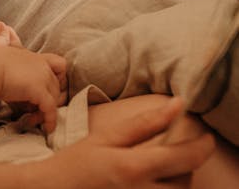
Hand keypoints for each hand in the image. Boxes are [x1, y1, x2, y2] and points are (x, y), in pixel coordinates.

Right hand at [0, 21, 66, 132]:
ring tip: (35, 120)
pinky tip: (47, 128)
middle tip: (36, 110)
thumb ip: (3, 37)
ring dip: (47, 112)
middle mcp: (43, 66)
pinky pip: (51, 109)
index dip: (58, 77)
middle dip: (49, 99)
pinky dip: (50, 120)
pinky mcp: (40, 92)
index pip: (59, 64)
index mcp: (35, 57)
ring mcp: (43, 78)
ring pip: (54, 98)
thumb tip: (0, 24)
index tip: (48, 90)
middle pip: (57, 86)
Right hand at [28, 97, 214, 188]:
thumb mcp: (107, 137)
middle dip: (185, 166)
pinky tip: (149, 183)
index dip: (201, 147)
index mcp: (133, 168)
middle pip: (184, 182)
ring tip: (158, 169)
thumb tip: (177, 104)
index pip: (183, 158)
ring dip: (177, 181)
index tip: (207, 138)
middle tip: (173, 153)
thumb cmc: (78, 162)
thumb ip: (144, 123)